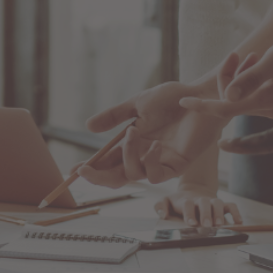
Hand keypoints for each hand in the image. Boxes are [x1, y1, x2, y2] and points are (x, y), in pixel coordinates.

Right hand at [76, 81, 227, 187]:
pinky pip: (157, 174)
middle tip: (84, 171)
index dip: (91, 168)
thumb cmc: (173, 97)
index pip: (108, 161)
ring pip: (134, 175)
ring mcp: (160, 161)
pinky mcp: (178, 164)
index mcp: (133, 142)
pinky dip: (150, 162)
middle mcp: (144, 154)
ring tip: (132, 132)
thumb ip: (114, 116)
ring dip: (127, 156)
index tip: (72, 171)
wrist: (199, 95)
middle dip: (98, 177)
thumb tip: (87, 127)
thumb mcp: (137, 103)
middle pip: (117, 176)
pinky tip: (154, 145)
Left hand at [157, 187, 241, 228]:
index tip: (191, 223)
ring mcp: (211, 201)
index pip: (187, 204)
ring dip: (219, 213)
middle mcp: (200, 200)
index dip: (189, 213)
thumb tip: (162, 214)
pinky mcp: (222, 204)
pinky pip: (231, 205)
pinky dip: (236, 212)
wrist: (193, 190)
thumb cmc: (179, 201)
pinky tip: (238, 222)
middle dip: (206, 214)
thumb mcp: (166, 201)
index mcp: (186, 200)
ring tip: (220, 225)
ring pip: (218, 203)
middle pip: (204, 203)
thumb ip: (160, 206)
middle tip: (207, 225)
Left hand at [181, 29, 272, 120]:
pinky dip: (255, 81)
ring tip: (256, 55)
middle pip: (236, 102)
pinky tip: (264, 62)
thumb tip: (229, 97)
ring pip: (248, 98)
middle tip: (237, 55)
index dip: (204, 105)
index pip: (227, 109)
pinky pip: (261, 96)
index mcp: (270, 101)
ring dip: (243, 78)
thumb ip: (252, 78)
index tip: (184, 101)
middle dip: (228, 80)